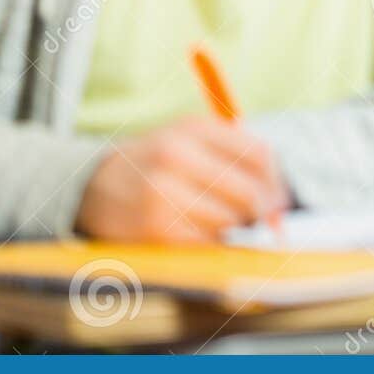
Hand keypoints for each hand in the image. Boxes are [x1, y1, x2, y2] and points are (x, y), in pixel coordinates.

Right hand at [75, 117, 290, 243]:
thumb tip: (280, 199)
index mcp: (193, 129)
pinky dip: (215, 245)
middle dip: (263, 213)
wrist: (93, 186)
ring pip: (230, 221)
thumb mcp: (191, 139)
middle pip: (248, 192)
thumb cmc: (157, 163)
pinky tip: (205, 237)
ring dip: (237, 230)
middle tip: (264, 223)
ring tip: (226, 226)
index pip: (258, 154)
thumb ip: (237, 155)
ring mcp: (162, 194)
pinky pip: (206, 243)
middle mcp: (176, 156)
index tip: (279, 199)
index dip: (277, 182)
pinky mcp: (153, 228)